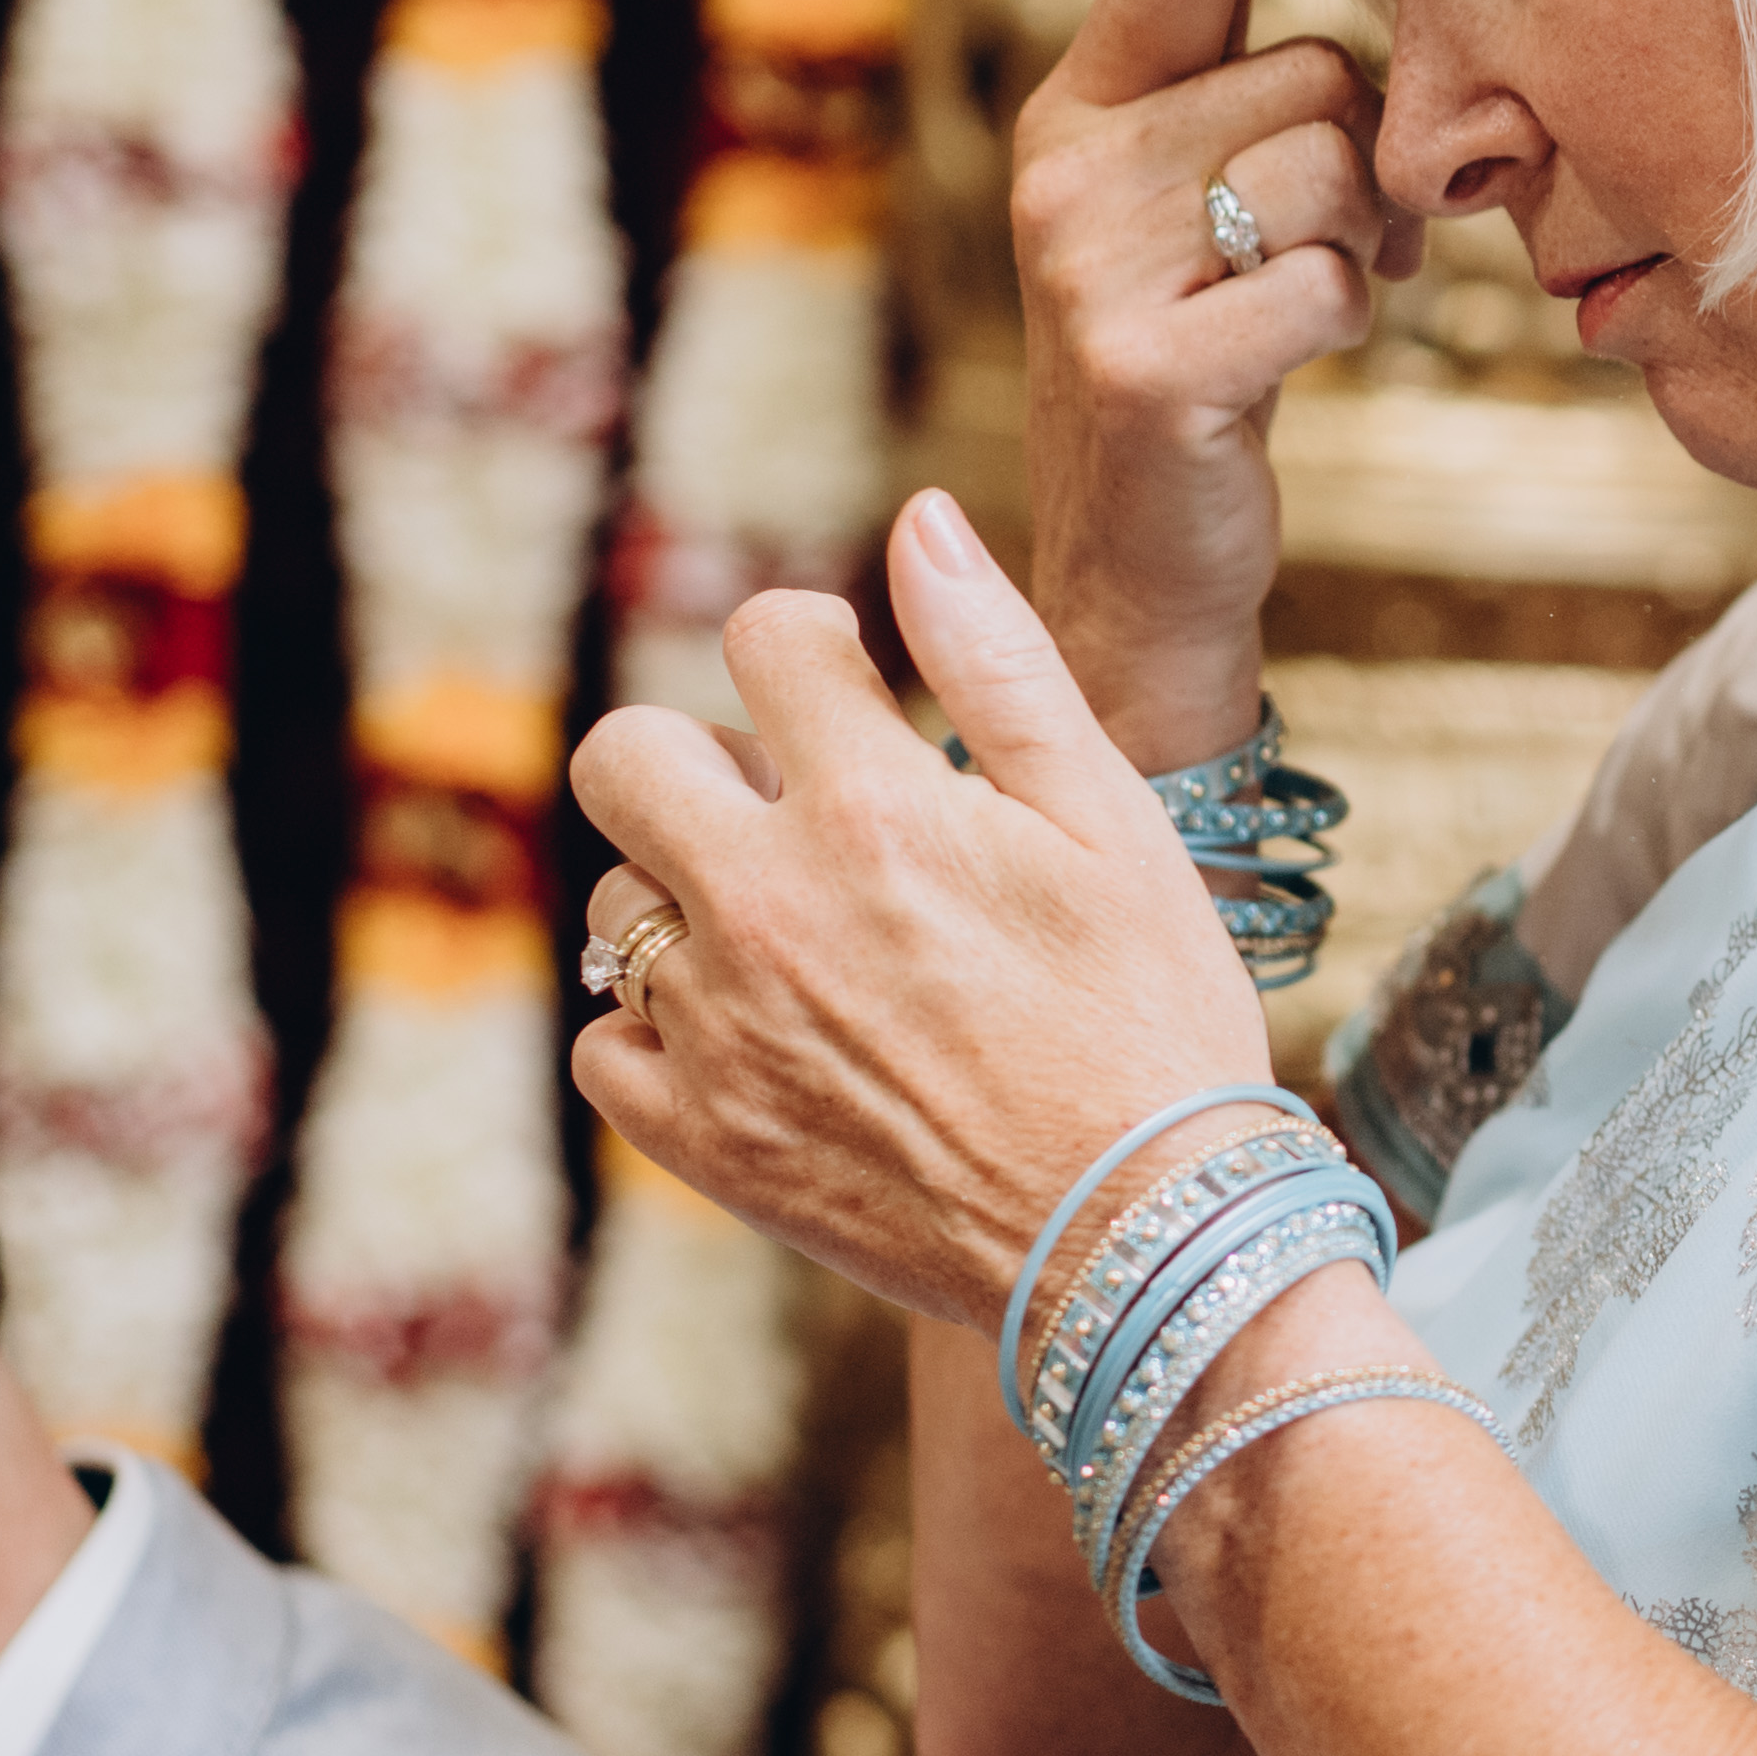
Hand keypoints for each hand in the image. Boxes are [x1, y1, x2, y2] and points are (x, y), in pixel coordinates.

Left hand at [569, 491, 1274, 1330]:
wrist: (1145, 1238)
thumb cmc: (1153, 1016)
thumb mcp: (1109, 818)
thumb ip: (1001, 661)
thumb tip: (919, 517)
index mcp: (875, 806)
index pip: (763, 636)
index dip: (812, 647)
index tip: (855, 694)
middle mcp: (770, 905)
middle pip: (624, 755)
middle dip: (697, 754)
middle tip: (790, 811)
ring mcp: (720, 1029)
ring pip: (611, 903)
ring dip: (685, 897)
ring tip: (796, 938)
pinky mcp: (702, 1140)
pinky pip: (602, 1046)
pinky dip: (659, 1031)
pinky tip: (760, 1037)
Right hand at [1012, 0, 1419, 771]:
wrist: (1137, 565)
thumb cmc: (1204, 363)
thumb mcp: (1202, 217)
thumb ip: (1249, 107)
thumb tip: (1386, 7)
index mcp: (1076, 116)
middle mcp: (1064, 173)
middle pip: (1309, 77)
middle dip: (1364, 156)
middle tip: (1346, 237)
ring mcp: (1091, 268)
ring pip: (1330, 170)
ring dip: (1362, 242)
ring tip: (1309, 297)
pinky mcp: (1145, 361)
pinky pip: (1328, 284)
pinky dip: (1341, 324)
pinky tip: (1282, 362)